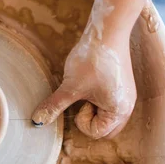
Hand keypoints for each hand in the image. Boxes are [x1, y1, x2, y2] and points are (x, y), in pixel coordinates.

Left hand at [31, 2, 136, 138]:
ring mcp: (127, 96)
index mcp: (119, 111)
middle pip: (105, 130)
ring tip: (88, 90)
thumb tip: (37, 121)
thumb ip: (54, 106)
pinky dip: (99, 99)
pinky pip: (110, 103)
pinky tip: (92, 82)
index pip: (96, 133)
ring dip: (94, 109)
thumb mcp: (70, 86)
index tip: (80, 100)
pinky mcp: (122, 86)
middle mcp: (127, 107)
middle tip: (83, 98)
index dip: (82, 120)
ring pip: (107, 117)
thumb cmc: (92, 60)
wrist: (107, 30)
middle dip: (90, 119)